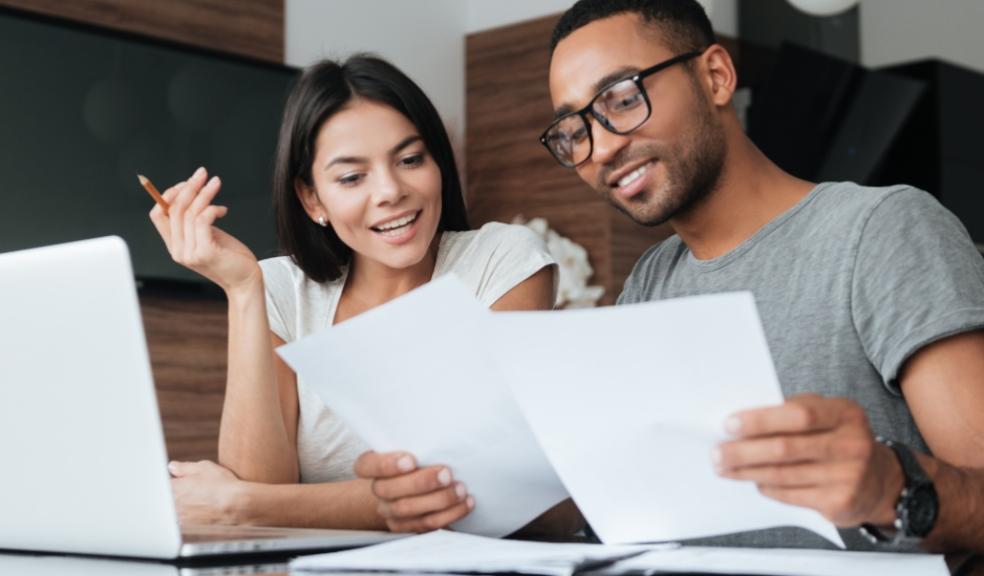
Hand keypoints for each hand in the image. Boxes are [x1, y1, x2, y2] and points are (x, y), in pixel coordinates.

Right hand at [148, 167, 260, 295]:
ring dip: (204, 193)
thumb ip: (195, 222)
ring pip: (190, 212)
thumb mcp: (208, 236)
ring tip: (216, 182)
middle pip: (174, 209)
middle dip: (188, 187)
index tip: (187, 183)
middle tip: (202, 173)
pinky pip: (202, 220)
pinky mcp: (205, 252)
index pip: (157, 215)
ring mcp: (189, 253)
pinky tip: (223, 210)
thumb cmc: (231, 257)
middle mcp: (178, 250)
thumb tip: (192, 193)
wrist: (246, 282)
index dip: (168, 195)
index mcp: (175, 245)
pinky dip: (212, 208)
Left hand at [169, 460, 244, 524]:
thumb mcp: (204, 468)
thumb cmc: (222, 485)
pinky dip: (188, 517)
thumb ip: (184, 467)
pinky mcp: (188, 528)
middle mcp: (173, 504)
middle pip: (166, 499)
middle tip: (192, 491)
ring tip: (199, 502)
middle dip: (175, 494)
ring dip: (180, 507)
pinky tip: (202, 512)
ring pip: (173, 511)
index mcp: (174, 487)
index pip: (161, 484)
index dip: (171, 482)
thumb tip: (172, 467)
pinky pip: (182, 522)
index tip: (179, 481)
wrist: (237, 506)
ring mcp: (179, 518)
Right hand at [354, 451, 472, 531]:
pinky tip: (465, 503)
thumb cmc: (418, 458)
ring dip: (439, 500)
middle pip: (389, 490)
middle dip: (422, 482)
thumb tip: (442, 424)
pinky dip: (449, 514)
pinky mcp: (407, 527)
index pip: (366, 466)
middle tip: (447, 474)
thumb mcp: (413, 445)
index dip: (386, 465)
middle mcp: (378, 490)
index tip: (411, 460)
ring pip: (409, 509)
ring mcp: (390, 511)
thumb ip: (418, 441)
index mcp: (372, 466)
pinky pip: (426, 525)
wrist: (413, 486)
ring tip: (460, 489)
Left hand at [713, 393, 902, 526]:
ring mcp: (848, 476)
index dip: (761, 420)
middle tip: (717, 452)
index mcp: (846, 414)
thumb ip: (793, 412)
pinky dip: (767, 487)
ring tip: (724, 468)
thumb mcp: (828, 416)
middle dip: (744, 451)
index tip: (729, 424)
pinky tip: (753, 481)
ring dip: (747, 471)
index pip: (799, 414)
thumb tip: (743, 420)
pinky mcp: (839, 502)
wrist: (882, 482)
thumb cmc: (840, 440)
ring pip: (783, 474)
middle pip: (786, 448)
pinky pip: (790, 494)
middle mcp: (852, 444)